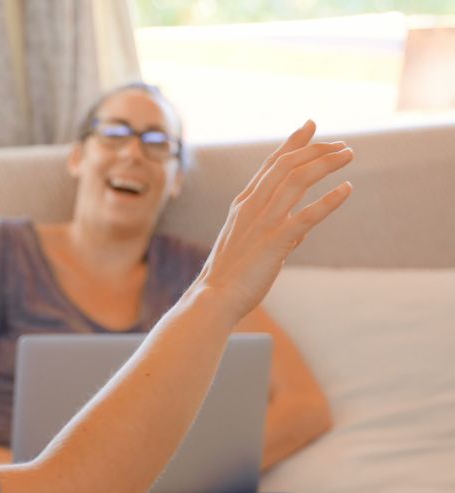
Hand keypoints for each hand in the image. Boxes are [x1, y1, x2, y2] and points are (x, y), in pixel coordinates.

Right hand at [193, 120, 352, 322]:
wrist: (214, 296)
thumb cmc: (231, 274)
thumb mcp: (251, 243)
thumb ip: (277, 230)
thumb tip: (302, 229)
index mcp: (244, 204)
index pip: (271, 164)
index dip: (292, 143)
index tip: (310, 126)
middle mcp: (252, 206)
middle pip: (287, 165)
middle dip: (316, 149)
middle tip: (342, 144)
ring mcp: (263, 223)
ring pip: (297, 181)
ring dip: (325, 164)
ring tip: (348, 156)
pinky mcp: (275, 242)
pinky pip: (306, 215)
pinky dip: (329, 200)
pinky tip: (346, 190)